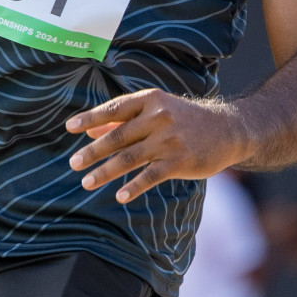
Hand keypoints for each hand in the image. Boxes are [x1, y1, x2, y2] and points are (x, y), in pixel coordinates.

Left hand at [65, 88, 249, 202]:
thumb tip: (89, 130)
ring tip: (86, 181)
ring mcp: (169, 140)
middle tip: (73, 163)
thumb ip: (123, 119)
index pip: (113, 109)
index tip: (69, 128)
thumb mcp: (156, 110)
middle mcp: (158, 118)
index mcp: (149, 100)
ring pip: (129, 158)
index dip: (90, 118)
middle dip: (92, 151)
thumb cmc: (183, 119)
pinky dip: (134, 187)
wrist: (228, 129)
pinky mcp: (180, 161)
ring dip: (105, 171)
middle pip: (117, 136)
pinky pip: (151, 176)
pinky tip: (119, 196)